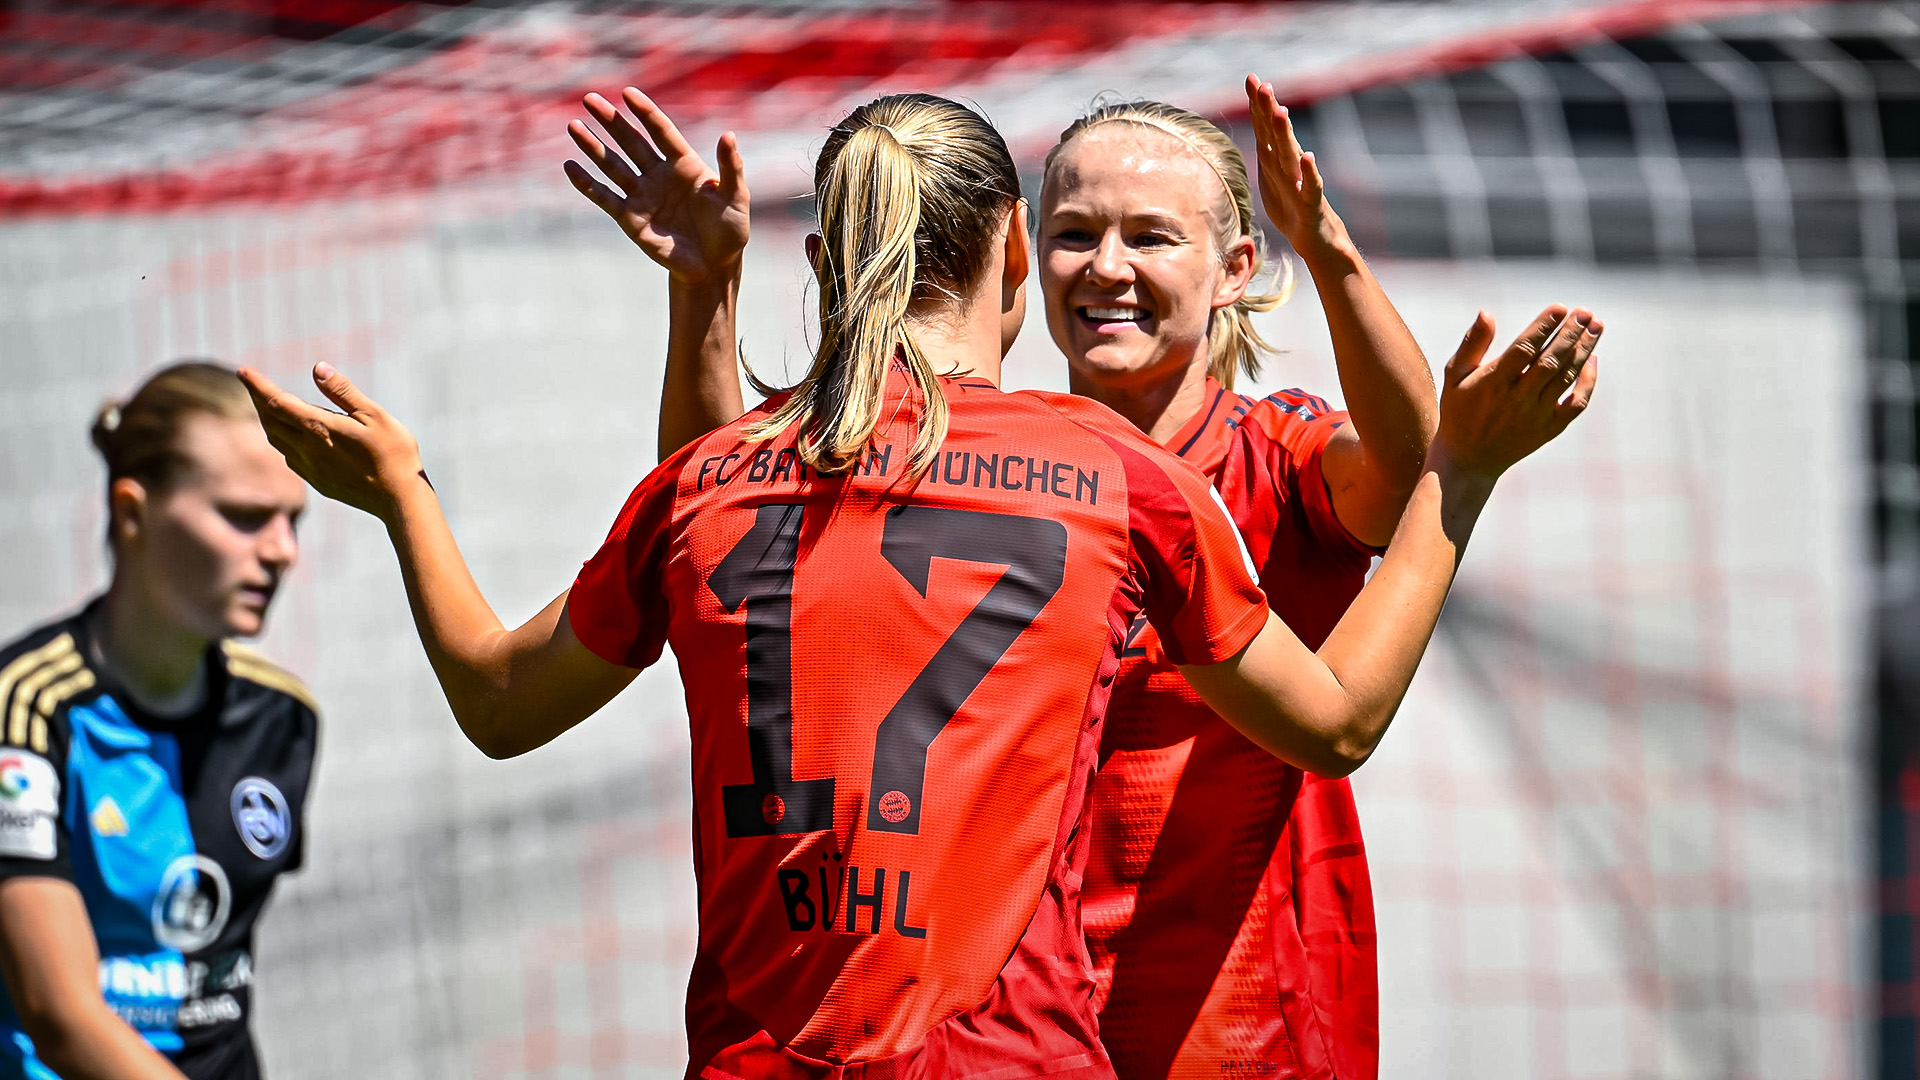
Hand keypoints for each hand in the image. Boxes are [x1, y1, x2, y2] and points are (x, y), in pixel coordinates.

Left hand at [238, 364, 425, 520]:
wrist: (400, 499)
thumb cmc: (394, 453)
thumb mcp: (375, 415)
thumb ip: (343, 392)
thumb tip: (317, 369)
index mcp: (321, 429)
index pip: (278, 402)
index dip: (258, 385)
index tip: (243, 371)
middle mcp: (309, 449)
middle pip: (271, 420)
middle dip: (258, 399)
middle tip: (251, 382)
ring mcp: (311, 468)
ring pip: (277, 439)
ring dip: (267, 420)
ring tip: (265, 405)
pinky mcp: (318, 482)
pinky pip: (290, 457)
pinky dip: (281, 440)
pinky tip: (288, 436)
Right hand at [565, 87, 749, 284]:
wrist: (714, 266)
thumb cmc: (729, 229)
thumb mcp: (735, 196)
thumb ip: (730, 167)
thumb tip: (729, 135)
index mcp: (684, 164)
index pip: (661, 132)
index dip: (645, 112)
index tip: (628, 93)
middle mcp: (659, 175)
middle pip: (631, 142)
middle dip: (610, 120)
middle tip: (589, 98)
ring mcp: (643, 195)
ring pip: (613, 165)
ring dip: (593, 146)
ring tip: (574, 126)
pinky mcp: (630, 218)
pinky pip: (605, 198)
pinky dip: (587, 184)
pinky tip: (570, 167)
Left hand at [1246, 74, 1347, 259]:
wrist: (1314, 238)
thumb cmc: (1291, 207)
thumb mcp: (1271, 177)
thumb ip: (1265, 152)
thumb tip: (1257, 127)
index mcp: (1276, 160)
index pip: (1265, 127)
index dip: (1257, 104)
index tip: (1250, 77)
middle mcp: (1289, 165)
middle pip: (1276, 135)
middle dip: (1268, 110)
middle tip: (1262, 84)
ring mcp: (1300, 182)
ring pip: (1291, 156)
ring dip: (1285, 135)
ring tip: (1280, 112)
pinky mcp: (1310, 203)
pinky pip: (1311, 186)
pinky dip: (1309, 173)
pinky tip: (1307, 157)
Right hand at [1430, 305, 1601, 478]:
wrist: (1468, 460)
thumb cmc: (1459, 410)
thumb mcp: (1456, 375)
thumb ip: (1473, 343)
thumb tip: (1487, 313)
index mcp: (1492, 383)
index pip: (1524, 350)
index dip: (1543, 327)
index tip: (1561, 308)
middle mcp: (1516, 400)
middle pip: (1551, 361)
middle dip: (1571, 334)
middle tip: (1585, 312)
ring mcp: (1536, 416)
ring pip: (1566, 378)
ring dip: (1584, 350)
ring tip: (1596, 326)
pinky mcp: (1549, 429)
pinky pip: (1576, 404)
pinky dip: (1587, 382)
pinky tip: (1592, 360)